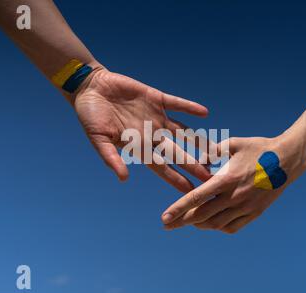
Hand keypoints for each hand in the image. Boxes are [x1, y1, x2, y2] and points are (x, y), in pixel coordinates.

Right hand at [74, 67, 210, 191]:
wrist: (91, 88)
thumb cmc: (90, 116)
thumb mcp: (98, 139)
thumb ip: (111, 157)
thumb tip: (123, 178)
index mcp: (138, 146)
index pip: (162, 166)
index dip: (176, 178)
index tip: (191, 191)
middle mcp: (151, 134)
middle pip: (177, 152)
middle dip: (194, 165)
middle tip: (211, 177)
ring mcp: (156, 117)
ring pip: (183, 131)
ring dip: (198, 140)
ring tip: (216, 150)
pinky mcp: (156, 99)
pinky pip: (177, 104)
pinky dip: (190, 107)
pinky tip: (205, 112)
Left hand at [161, 135, 305, 232]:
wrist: (289, 159)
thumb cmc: (259, 148)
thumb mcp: (233, 143)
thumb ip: (212, 151)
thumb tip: (198, 162)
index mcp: (227, 178)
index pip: (197, 197)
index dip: (179, 209)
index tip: (164, 218)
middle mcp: (235, 196)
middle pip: (202, 215)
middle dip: (182, 222)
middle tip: (167, 225)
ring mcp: (246, 207)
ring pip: (216, 224)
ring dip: (199, 224)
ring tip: (188, 221)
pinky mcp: (256, 212)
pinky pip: (233, 227)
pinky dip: (219, 227)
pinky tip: (212, 222)